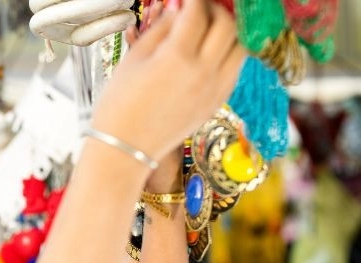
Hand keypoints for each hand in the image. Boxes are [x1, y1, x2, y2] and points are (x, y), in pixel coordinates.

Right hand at [91, 0, 245, 163]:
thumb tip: (179, 11)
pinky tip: (211, 53)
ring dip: (228, 31)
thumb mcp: (133, 59)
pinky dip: (228, 53)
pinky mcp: (217, 102)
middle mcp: (203, 71)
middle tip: (200, 8)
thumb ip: (161, 30)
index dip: (192, 0)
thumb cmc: (119, 106)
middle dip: (215, 9)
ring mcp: (214, 89)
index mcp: (177, 57)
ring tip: (210, 29)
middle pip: (227, 24)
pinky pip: (235, 68)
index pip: (197, 12)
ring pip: (240, 46)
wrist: (125, 149)